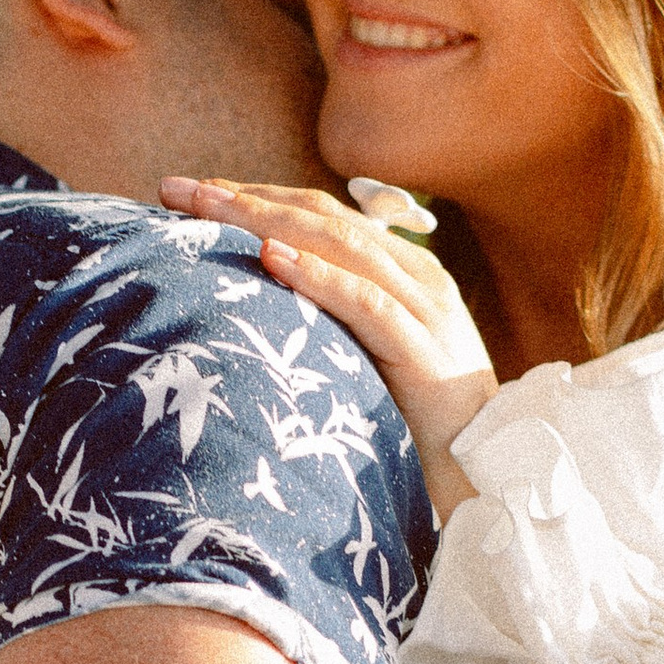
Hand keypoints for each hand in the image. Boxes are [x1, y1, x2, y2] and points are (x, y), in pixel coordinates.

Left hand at [159, 172, 497, 515]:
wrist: (488, 476)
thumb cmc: (419, 426)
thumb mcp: (369, 360)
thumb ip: (335, 323)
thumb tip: (263, 305)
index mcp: (405, 273)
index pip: (322, 218)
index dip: (257, 198)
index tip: (191, 193)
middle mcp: (417, 278)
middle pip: (323, 219)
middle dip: (245, 198)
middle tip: (176, 187)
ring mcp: (425, 312)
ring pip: (339, 247)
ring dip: (266, 221)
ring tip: (206, 206)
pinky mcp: (424, 353)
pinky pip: (366, 304)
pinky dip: (317, 277)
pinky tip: (270, 257)